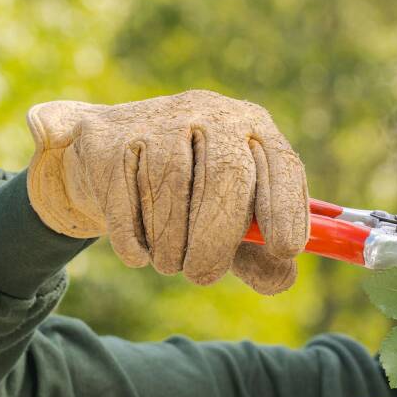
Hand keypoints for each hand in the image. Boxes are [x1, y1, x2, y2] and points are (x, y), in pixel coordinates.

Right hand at [26, 90, 309, 294]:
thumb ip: (260, 258)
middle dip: (217, 238)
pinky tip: (138, 255)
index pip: (281, 165)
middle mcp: (212, 115)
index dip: (286, 208)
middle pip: (227, 174)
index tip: (284, 250)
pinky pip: (123, 195)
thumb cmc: (192, 199)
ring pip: (170, 186)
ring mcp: (159, 121)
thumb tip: (279, 281)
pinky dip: (132, 237)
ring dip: (169, 243)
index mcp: (255, 131)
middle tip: (202, 276)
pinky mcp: (109, 138)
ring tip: (169, 262)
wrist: (113, 160)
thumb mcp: (232, 226)